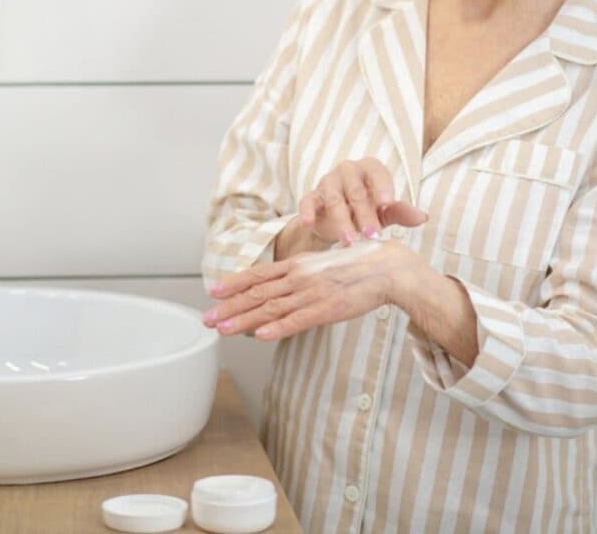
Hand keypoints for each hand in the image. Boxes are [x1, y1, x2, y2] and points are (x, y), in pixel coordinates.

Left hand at [203, 239, 420, 340]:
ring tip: (222, 329)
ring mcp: (312, 293)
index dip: (235, 283)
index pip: (260, 274)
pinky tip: (259, 335)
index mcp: (301, 264)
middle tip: (207, 319)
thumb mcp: (326, 261)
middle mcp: (301, 277)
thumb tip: (290, 279)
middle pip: (258, 293)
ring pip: (271, 308)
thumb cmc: (361, 264)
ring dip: (243, 320)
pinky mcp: (327, 310)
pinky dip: (277, 328)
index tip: (214, 291)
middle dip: (229, 307)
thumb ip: (307, 271)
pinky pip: (297, 321)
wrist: (389, 268)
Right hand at [299, 157, 426, 245]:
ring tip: (349, 241)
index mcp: (369, 168)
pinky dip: (307, 212)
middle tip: (373, 235)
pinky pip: (307, 201)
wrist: (336, 218)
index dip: (382, 186)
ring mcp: (327, 182)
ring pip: (334, 199)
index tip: (387, 203)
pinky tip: (309, 223)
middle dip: (365, 215)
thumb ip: (401, 211)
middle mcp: (348, 171)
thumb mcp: (385, 211)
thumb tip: (422, 217)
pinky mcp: (311, 196)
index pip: (377, 172)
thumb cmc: (367, 209)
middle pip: (356, 191)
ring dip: (342, 221)